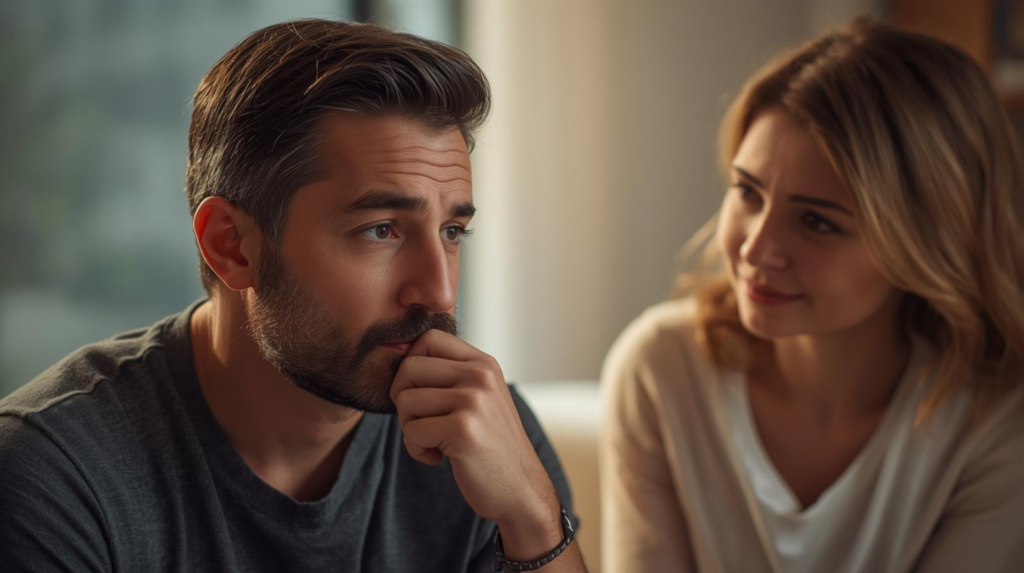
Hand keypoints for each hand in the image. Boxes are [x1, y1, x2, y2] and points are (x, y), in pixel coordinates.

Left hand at [389, 330, 557, 524]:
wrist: (520, 490)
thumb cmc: (491, 446)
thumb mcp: (480, 398)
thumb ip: (450, 375)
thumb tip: (399, 358)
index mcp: (484, 363)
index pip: (429, 338)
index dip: (410, 364)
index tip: (418, 393)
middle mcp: (480, 375)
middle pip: (410, 367)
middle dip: (402, 398)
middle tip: (420, 423)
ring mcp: (473, 400)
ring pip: (406, 400)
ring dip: (409, 428)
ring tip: (432, 442)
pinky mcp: (463, 429)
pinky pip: (412, 431)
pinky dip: (416, 450)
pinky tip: (437, 458)